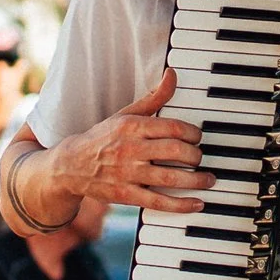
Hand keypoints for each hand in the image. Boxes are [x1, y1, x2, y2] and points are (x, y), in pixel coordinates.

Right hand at [47, 71, 211, 213]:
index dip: (193, 133)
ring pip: (170, 177)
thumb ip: (153, 98)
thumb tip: (172, 74)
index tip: (198, 137)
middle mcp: (130, 149)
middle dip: (196, 155)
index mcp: (132, 126)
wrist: (70, 166)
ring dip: (196, 180)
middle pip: (175, 151)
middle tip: (201, 158)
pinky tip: (198, 203)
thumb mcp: (125, 114)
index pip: (172, 127)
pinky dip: (181, 204)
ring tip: (209, 179)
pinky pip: (159, 201)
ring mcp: (128, 174)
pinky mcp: (126, 196)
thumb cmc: (103, 138)